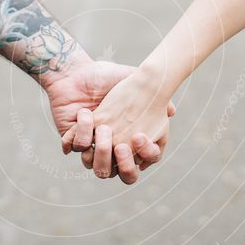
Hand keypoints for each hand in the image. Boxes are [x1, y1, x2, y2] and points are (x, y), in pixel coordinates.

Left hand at [44, 59, 165, 180]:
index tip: (140, 137)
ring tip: (104, 128)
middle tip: (121, 144)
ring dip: (100, 150)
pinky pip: (75, 147)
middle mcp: (108, 146)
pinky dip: (80, 137)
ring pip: (93, 164)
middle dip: (121, 163)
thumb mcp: (133, 82)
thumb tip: (171, 111)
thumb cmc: (107, 76)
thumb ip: (150, 92)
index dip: (143, 157)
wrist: (77, 71)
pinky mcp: (72, 137)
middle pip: (116, 172)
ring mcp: (89, 144)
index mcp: (126, 138)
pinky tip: (86, 116)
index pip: (138, 163)